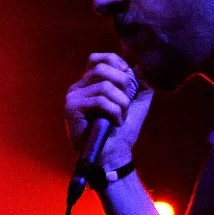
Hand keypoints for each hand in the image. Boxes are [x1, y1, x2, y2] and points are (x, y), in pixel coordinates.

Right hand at [65, 52, 152, 170]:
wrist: (114, 156)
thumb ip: (140, 82)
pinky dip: (115, 112)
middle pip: (102, 69)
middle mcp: (78, 87)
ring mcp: (73, 97)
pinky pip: (100, 101)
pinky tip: (115, 123)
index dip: (113, 60)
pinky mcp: (72, 109)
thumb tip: (141, 64)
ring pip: (104, 86)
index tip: (127, 74)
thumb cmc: (123, 130)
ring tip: (121, 117)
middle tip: (126, 104)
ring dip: (121, 103)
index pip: (96, 58)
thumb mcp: (136, 102)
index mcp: (89, 83)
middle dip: (123, 85)